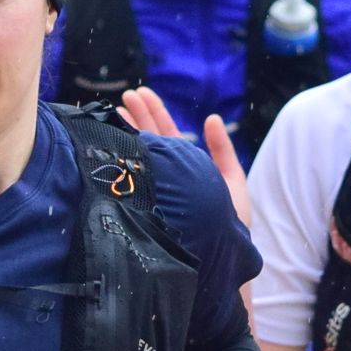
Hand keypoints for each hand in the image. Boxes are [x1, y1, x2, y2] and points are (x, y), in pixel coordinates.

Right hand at [118, 88, 248, 228]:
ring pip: (143, 153)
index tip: (139, 94)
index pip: (165, 135)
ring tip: (117, 110)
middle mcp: (168, 176)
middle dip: (138, 116)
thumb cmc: (230, 222)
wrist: (225, 255)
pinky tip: (127, 137)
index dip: (153, 113)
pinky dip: (137, 154)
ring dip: (134, 129)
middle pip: (151, 139)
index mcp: (183, 168)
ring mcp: (159, 187)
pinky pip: (145, 173)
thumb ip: (222, 149)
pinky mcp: (154, 200)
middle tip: (125, 95)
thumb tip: (210, 118)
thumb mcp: (233, 179)